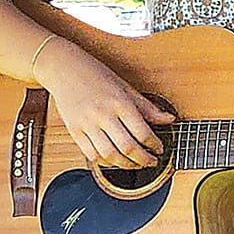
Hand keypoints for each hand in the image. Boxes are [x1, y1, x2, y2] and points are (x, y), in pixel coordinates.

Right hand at [41, 44, 176, 170]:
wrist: (64, 68)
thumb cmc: (96, 74)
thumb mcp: (125, 87)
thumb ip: (147, 107)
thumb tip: (169, 119)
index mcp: (119, 102)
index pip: (142, 132)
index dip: (154, 145)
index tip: (160, 148)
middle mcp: (103, 114)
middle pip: (127, 147)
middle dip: (144, 160)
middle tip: (151, 161)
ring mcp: (87, 124)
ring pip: (109, 155)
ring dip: (126, 165)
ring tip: (135, 164)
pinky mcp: (74, 131)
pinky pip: (91, 155)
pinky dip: (105, 161)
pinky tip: (114, 159)